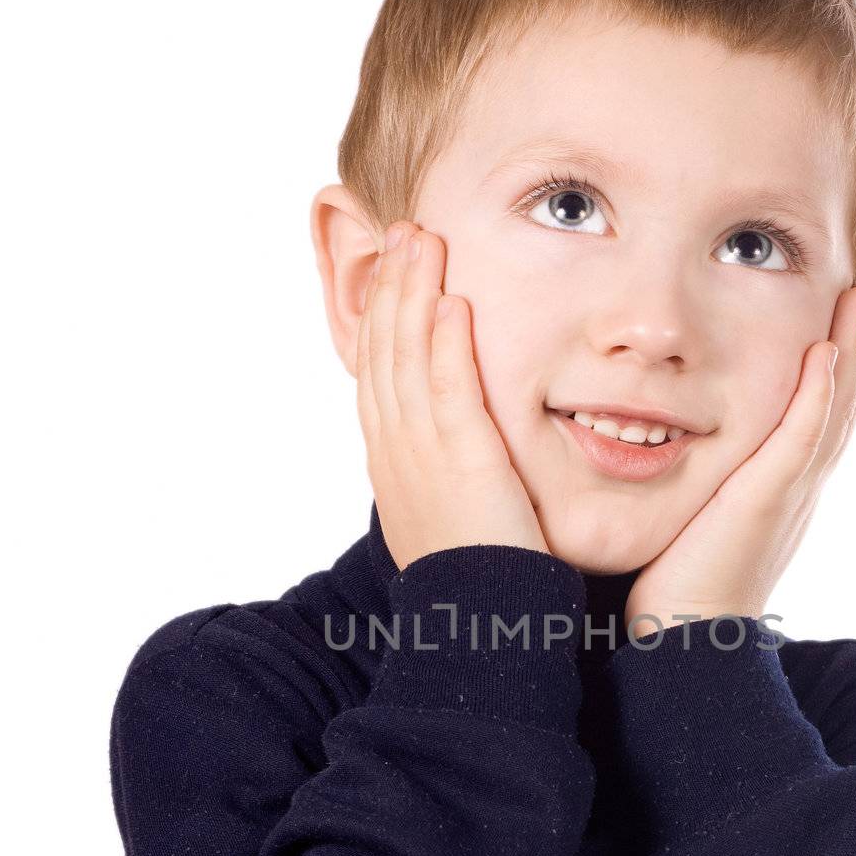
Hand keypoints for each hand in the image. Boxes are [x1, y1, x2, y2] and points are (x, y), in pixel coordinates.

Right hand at [357, 219, 550, 572]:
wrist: (476, 623)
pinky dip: (446, 343)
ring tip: (423, 241)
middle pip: (384, 350)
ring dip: (414, 295)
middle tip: (402, 232)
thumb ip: (447, 468)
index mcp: (391, 459)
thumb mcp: (447, 511)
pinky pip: (447, 389)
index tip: (394, 270)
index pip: (379, 370)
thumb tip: (455, 448)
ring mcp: (420, 454)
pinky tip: (452, 302)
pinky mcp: (460, 461)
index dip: (383, 314)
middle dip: (391, 287)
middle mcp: (395, 449)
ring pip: (408, 358)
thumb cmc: (475, 576)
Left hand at [623, 281, 855, 638]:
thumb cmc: (683, 587)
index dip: (850, 367)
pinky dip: (818, 396)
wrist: (687, 643)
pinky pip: (799, 441)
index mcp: (786, 486)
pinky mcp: (765, 502)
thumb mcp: (706, 518)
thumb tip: (692, 452)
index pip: (827, 415)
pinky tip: (824, 354)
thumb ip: (711, 480)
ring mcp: (790, 493)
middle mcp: (800, 486)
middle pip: (846, 402)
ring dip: (852, 350)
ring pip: (835, 411)